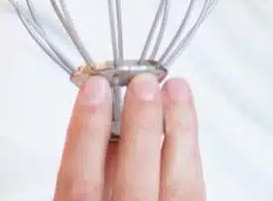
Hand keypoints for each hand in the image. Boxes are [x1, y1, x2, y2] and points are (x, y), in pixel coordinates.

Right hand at [54, 74, 205, 200]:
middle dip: (139, 128)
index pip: (79, 186)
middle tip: (144, 82)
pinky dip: (192, 157)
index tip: (95, 90)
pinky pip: (194, 195)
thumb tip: (102, 123)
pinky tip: (188, 131)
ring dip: (178, 132)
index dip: (84, 133)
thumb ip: (89, 176)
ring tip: (176, 90)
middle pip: (132, 183)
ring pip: (177, 188)